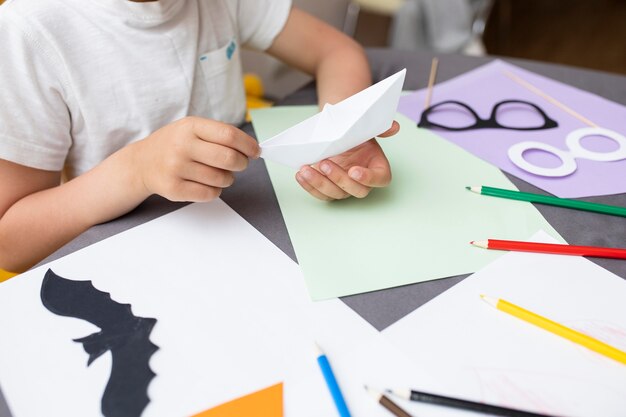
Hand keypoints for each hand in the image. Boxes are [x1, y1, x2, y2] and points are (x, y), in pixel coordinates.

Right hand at [133, 117, 258, 201]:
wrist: (141, 163)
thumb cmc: (174, 144)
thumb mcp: (192, 129)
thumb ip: (220, 135)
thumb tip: (252, 150)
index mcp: (190, 126)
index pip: (229, 135)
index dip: (248, 145)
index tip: (256, 151)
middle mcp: (182, 146)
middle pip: (228, 158)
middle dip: (241, 163)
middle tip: (240, 164)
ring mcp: (176, 168)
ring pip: (221, 179)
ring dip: (228, 178)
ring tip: (219, 174)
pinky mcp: (174, 189)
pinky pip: (209, 194)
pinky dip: (215, 191)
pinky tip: (207, 183)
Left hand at [295, 121, 399, 199]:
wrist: (338, 133)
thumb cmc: (355, 133)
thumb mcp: (367, 128)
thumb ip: (381, 128)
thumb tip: (394, 127)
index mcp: (377, 168)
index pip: (379, 179)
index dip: (368, 178)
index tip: (354, 171)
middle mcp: (362, 182)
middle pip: (356, 190)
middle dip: (339, 178)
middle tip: (325, 163)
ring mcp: (344, 187)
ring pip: (335, 194)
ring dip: (319, 183)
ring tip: (306, 169)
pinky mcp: (328, 189)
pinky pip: (320, 194)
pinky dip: (309, 186)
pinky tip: (301, 175)